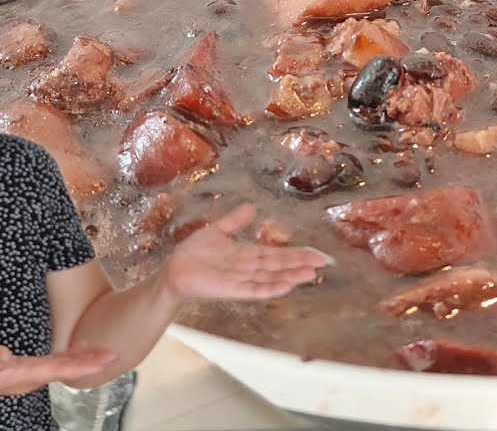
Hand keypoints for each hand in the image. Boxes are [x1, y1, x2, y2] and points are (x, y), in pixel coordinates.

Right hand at [0, 342, 116, 409]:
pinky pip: (53, 364)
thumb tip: (4, 355)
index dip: (82, 364)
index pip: (59, 369)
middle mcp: (29, 377)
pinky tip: (76, 348)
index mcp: (23, 375)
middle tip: (114, 352)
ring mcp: (27, 375)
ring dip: (83, 358)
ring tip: (102, 349)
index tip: (103, 360)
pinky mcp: (22, 370)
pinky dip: (69, 356)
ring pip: (62, 366)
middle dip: (91, 361)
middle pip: (67, 369)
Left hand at [164, 203, 330, 300]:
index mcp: (247, 255)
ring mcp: (240, 280)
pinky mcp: (230, 289)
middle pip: (278, 266)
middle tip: (323, 263)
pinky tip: (285, 286)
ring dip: (290, 277)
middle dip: (300, 264)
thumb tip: (251, 206)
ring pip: (270, 278)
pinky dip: (270, 288)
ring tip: (310, 275)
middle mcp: (248, 269)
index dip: (295, 254)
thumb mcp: (217, 231)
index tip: (315, 253)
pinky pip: (253, 289)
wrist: (173, 270)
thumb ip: (234, 221)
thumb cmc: (193, 254)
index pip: (276, 254)